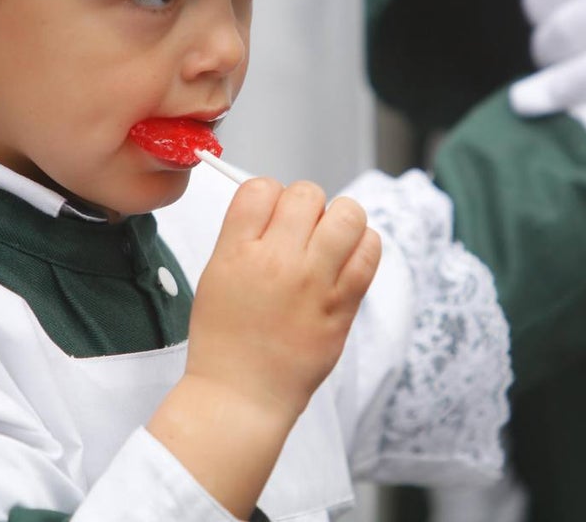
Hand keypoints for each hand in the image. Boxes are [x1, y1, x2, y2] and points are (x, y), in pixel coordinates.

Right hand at [185, 177, 381, 419]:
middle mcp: (276, 261)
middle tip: (303, 232)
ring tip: (332, 240)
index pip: (260, 188)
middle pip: (306, 193)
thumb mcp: (216, 276)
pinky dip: (365, 245)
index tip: (273, 215)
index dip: (270, 196)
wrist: (242, 396)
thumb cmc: (226, 341)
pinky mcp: (342, 305)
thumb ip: (243, 237)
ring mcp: (313, 282)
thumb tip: (275, 204)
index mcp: (236, 252)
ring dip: (341, 219)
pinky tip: (349, 259)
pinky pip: (370, 252)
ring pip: (347, 213)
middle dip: (306, 206)